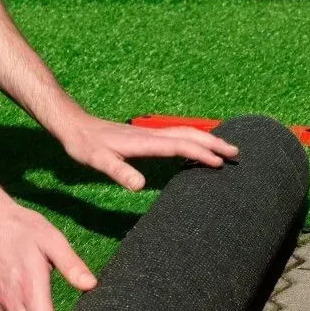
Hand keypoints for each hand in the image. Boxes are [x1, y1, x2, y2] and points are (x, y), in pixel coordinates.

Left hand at [58, 112, 238, 189]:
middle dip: (214, 143)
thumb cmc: (84, 144)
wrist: (73, 125)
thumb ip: (118, 171)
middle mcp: (150, 135)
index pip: (180, 145)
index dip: (201, 153)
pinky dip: (191, 139)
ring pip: (184, 133)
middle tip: (236, 153)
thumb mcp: (97, 161)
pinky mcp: (144, 136)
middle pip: (189, 135)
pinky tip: (193, 146)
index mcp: (144, 142)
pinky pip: (175, 136)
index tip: (220, 163)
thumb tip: (138, 186)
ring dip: (206, 139)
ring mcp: (148, 134)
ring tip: (224, 148)